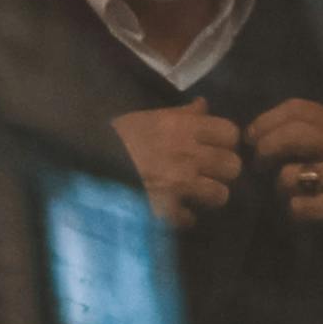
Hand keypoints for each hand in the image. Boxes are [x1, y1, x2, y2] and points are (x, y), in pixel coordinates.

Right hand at [110, 100, 244, 226]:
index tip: (218, 147)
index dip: (227, 142)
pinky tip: (176, 212)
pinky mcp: (166, 208)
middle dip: (223, 171)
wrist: (89, 160)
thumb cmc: (119, 135)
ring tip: (198, 195)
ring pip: (220, 195)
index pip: (230, 133)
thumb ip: (182, 114)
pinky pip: (190, 218)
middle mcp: (188, 155)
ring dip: (210, 196)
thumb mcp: (150, 117)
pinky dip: (184, 218)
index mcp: (184, 128)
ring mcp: (179, 183)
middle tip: (210, 173)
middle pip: (233, 166)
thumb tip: (204, 105)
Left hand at [245, 97, 322, 238]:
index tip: (249, 137)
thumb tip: (254, 133)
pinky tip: (301, 212)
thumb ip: (304, 134)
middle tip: (258, 164)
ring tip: (289, 194)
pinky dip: (293, 210)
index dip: (266, 121)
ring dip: (280, 186)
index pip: (299, 109)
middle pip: (295, 134)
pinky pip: (300, 205)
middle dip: (267, 147)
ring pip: (292, 174)